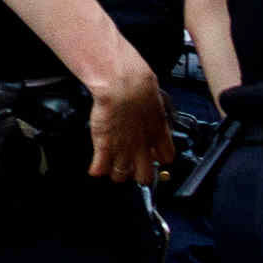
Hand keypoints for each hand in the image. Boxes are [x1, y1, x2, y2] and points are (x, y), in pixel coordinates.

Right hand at [83, 63, 172, 185]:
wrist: (122, 85)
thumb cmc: (137, 86)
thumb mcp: (155, 102)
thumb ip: (155, 116)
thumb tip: (153, 114)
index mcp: (158, 134)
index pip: (166, 158)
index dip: (158, 158)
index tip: (153, 154)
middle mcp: (142, 146)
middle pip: (145, 177)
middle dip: (138, 174)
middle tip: (132, 166)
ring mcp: (123, 149)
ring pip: (121, 176)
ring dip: (116, 172)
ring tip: (112, 165)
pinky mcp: (105, 146)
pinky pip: (100, 169)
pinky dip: (97, 170)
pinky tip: (96, 167)